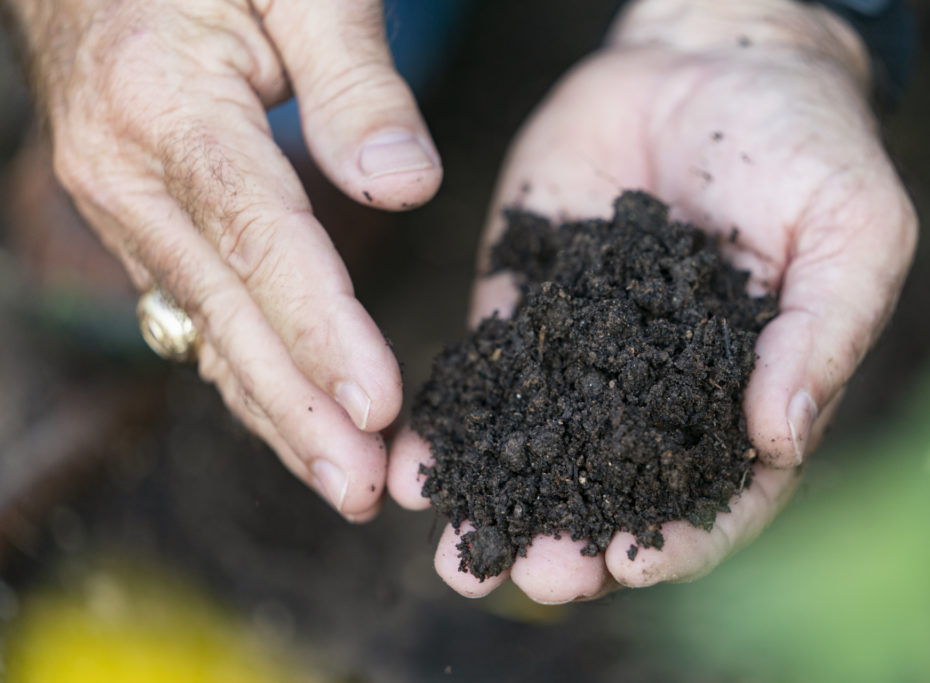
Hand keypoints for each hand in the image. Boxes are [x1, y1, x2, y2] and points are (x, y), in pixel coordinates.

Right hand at [5, 0, 441, 519]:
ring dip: (277, 413)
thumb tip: (403, 188)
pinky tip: (291, 421)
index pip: (257, 240)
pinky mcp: (142, 223)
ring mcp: (124, 207)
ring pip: (208, 330)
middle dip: (299, 410)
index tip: (378, 404)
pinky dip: (250, 374)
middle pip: (226, 311)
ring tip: (342, 480)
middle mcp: (127, 174)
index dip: (320, 328)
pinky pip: (199, 313)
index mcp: (164, 107)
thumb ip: (352, 82)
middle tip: (363, 487)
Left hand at [390, 0, 915, 599]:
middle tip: (533, 574)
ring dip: (503, 505)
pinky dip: (452, 422)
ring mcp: (588, 349)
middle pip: (616, 489)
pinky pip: (488, 370)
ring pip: (543, 448)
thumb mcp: (850, 229)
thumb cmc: (805, 143)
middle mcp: (659, 387)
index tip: (633, 567)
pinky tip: (417, 465)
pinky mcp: (528, 302)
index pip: (718, 490)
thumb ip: (823, 329)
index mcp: (746, 390)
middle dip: (575, 541)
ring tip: (459, 556)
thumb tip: (782, 432)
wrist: (709, 59)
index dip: (681, 538)